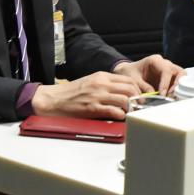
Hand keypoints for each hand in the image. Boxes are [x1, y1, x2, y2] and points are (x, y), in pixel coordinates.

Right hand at [31, 71, 145, 119]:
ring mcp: (97, 95)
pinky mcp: (92, 108)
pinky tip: (121, 118)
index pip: (129, 80)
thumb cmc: (70, 93)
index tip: (141, 98)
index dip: (139, 90)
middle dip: (139, 99)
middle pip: (130, 89)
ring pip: (125, 99)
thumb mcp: (90, 82)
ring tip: (132, 113)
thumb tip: (124, 93)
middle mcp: (101, 84)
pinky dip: (121, 115)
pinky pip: (114, 111)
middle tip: (140, 107)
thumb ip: (106, 85)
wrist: (52, 100)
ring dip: (131, 108)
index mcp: (102, 76)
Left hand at [114, 54, 184, 96]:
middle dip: (177, 84)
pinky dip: (176, 91)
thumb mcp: (132, 79)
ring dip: (179, 88)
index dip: (166, 83)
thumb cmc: (129, 73)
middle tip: (171, 96)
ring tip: (171, 98)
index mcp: (155, 60)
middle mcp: (165, 64)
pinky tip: (170, 99)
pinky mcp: (170, 79)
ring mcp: (169, 71)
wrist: (126, 73)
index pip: (166, 70)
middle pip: (179, 72)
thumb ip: (142, 86)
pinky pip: (178, 84)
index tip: (162, 94)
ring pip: (182, 78)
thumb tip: (153, 95)